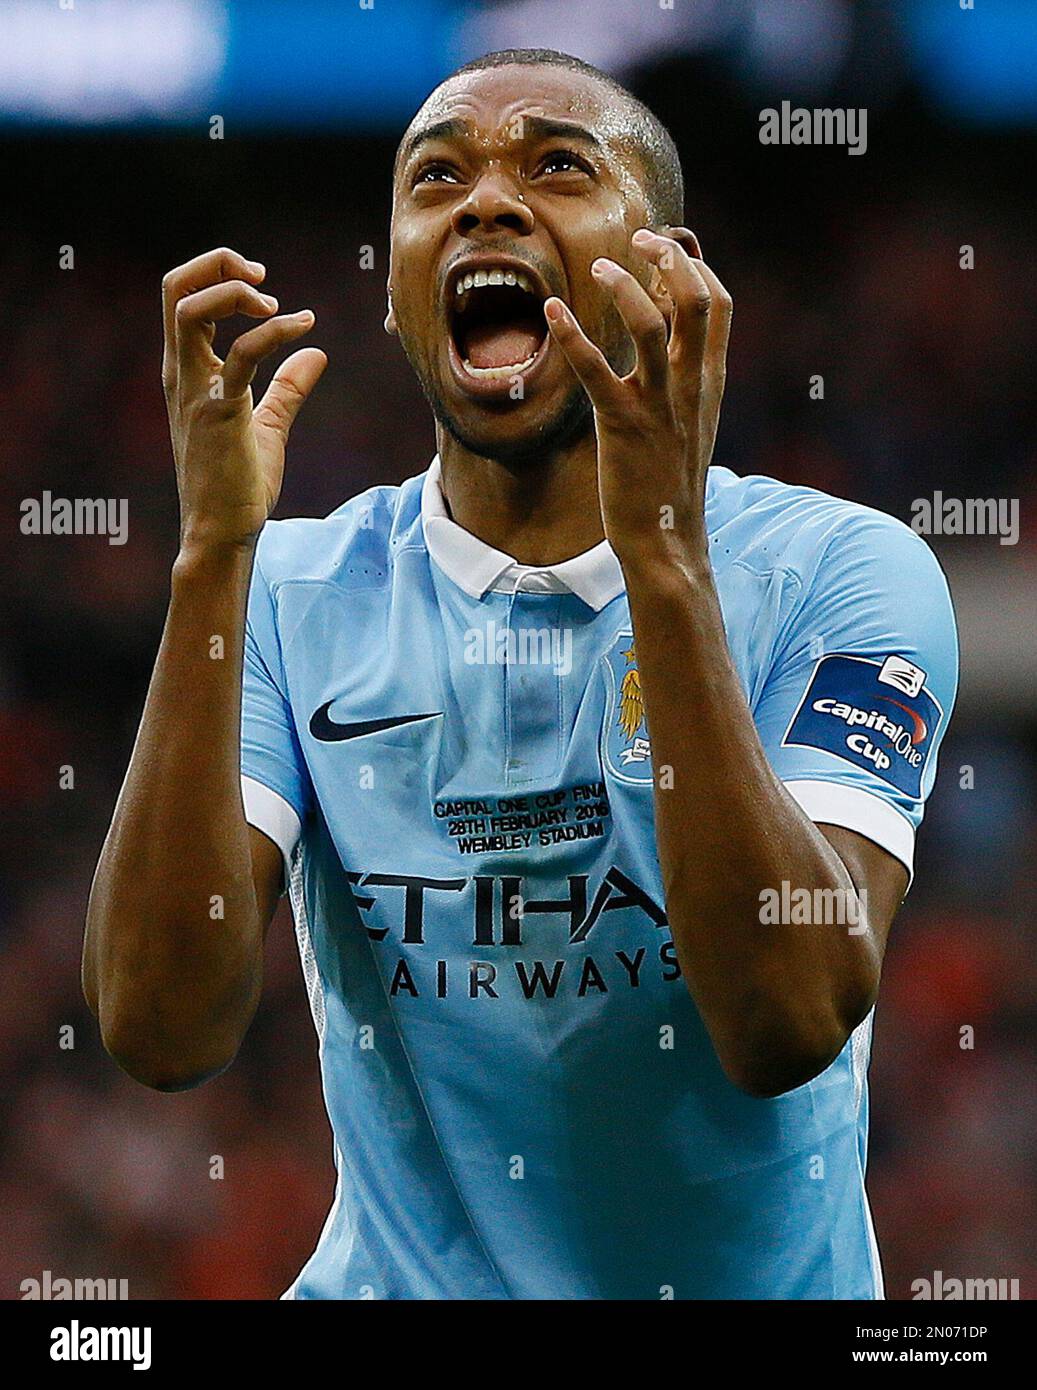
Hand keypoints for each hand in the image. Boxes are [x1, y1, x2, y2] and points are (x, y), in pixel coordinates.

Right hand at [162, 247, 326, 552]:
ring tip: (275, 305)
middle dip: (217, 264)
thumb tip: (316, 353)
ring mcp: (195, 393)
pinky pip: (239, 357)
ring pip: (189, 310)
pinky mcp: (220, 414)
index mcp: (187, 373)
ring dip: (234, 292)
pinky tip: (303, 327)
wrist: (222, 533)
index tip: (261, 283)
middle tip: (262, 275)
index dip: (216, 274)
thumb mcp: (268, 427)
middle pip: (175, 289)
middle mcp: (182, 375)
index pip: (181, 297)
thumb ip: (288, 389)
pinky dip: (272, 333)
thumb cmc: (238, 486)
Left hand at [544, 229, 730, 561]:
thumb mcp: (689, 420)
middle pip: (694, 300)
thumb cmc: (668, 479)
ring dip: (623, 286)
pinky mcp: (621, 426)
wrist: (667, 539)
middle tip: (636, 237)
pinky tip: (552, 312)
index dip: (693, 265)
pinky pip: (597, 372)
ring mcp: (658, 405)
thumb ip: (682, 375)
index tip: (664, 246)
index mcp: (708, 381)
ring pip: (651, 325)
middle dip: (667, 257)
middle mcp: (689, 386)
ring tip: (595, 266)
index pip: (718, 304)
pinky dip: (572, 337)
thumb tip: (664, 329)